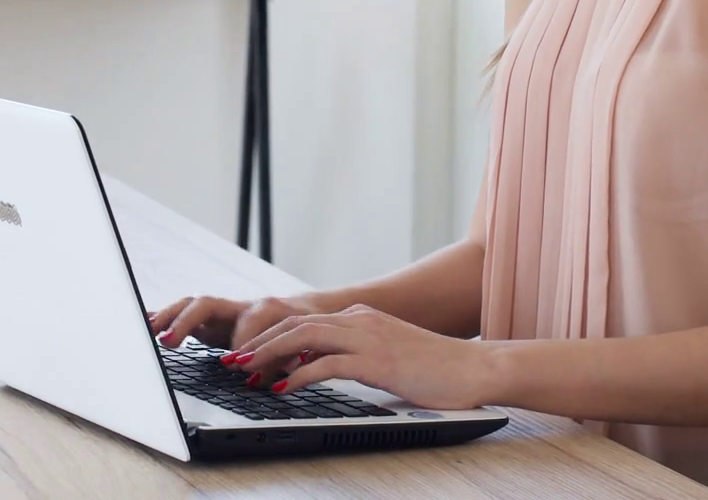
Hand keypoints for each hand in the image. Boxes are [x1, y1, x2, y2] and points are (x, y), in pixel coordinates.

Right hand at [146, 292, 332, 352]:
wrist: (307, 312)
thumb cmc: (306, 332)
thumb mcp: (304, 350)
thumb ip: (284, 364)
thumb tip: (267, 382)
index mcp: (266, 311)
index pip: (247, 323)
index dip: (241, 343)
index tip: (236, 365)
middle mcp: (239, 306)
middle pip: (207, 304)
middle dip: (186, 321)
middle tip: (170, 341)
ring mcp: (223, 311)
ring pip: (190, 306)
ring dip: (168, 318)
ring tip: (149, 331)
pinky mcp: (211, 320)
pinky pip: (184, 314)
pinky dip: (164, 317)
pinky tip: (145, 322)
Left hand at [224, 303, 494, 410]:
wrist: (475, 369)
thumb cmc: (434, 369)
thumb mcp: (385, 355)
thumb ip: (353, 356)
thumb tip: (316, 368)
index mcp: (360, 317)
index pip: (303, 320)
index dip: (270, 336)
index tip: (245, 354)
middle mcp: (360, 320)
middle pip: (296, 324)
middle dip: (259, 343)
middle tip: (232, 362)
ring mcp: (369, 338)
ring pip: (305, 337)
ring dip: (271, 356)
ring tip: (247, 373)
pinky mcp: (378, 361)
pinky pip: (328, 363)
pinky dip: (300, 375)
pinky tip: (283, 390)